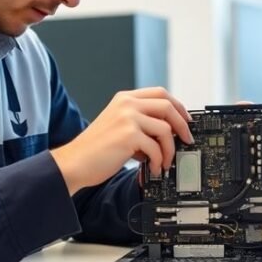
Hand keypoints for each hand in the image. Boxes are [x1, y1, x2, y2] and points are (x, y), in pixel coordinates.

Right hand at [51, 87, 192, 194]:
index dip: (178, 106)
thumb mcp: (118, 125)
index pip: (160, 93)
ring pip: (166, 128)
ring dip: (170, 149)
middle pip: (167, 105)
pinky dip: (159, 160)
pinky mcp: (128, 135)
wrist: (74, 162)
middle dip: (182, 124)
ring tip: (164, 161)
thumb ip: (140, 122)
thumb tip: (168, 131)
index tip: (186, 120)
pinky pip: (156, 147)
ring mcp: (128, 117)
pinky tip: (155, 168)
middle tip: (187, 140)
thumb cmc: (95, 148)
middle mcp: (127, 104)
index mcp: (125, 98)